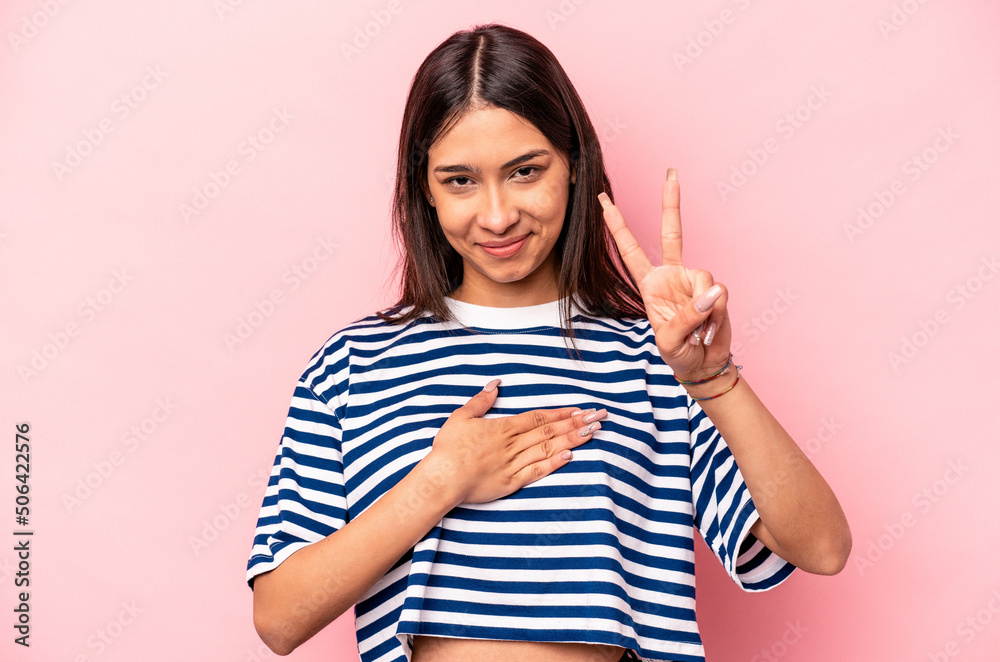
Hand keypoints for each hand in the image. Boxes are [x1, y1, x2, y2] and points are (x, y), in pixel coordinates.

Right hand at [424, 379, 605, 504]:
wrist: (442, 479)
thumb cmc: (448, 448)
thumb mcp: (461, 417)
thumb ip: (480, 401)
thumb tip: (495, 384)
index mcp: (502, 427)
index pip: (538, 417)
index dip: (561, 413)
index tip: (579, 409)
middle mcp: (512, 444)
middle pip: (549, 431)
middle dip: (576, 423)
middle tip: (598, 417)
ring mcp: (514, 464)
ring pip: (548, 448)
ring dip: (571, 440)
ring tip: (593, 433)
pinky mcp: (511, 482)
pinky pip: (537, 471)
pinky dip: (554, 463)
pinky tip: (570, 456)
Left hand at [599, 168, 731, 380]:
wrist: (703, 364)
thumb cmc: (678, 353)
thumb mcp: (671, 340)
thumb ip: (689, 315)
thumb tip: (712, 291)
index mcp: (650, 284)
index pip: (630, 250)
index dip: (617, 226)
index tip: (603, 201)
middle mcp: (672, 276)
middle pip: (672, 233)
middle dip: (671, 202)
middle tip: (671, 172)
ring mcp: (694, 281)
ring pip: (704, 278)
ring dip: (704, 310)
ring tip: (697, 332)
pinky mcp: (715, 291)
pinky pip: (719, 295)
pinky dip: (716, 316)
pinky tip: (709, 330)